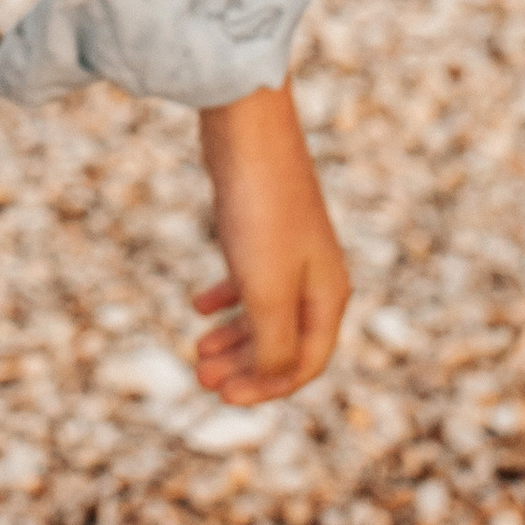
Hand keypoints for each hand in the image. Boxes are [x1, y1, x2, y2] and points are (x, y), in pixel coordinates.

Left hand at [190, 80, 349, 405]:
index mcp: (327, 296)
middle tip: (200, 377)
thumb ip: (272, 344)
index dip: (266, 388)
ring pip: (265, 310)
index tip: (223, 397)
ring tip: (197, 351)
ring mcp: (290, 248)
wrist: (248, 127)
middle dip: (245, 367)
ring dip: (234, 338)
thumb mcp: (266, 290)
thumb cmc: (261, 211)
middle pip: (284, 342)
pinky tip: (200, 305)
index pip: (305, 364)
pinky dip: (227, 298)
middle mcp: (315, 275)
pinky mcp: (263, 224)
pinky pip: (249, 277)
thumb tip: (270, 377)